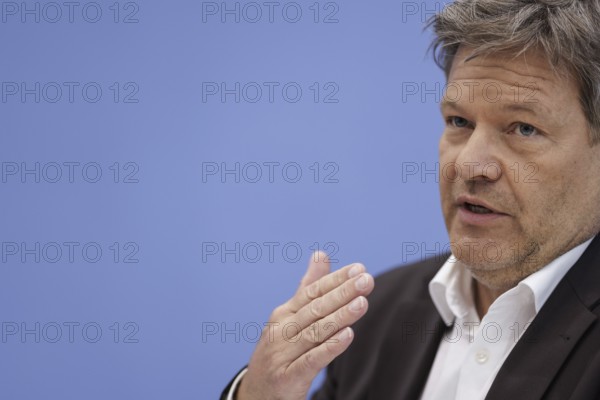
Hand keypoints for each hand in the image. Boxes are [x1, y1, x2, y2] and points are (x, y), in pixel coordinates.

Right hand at [237, 251, 374, 399]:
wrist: (255, 394)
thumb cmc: (278, 351)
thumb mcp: (290, 317)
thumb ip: (308, 287)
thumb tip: (321, 254)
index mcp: (284, 314)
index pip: (313, 292)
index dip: (336, 280)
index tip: (359, 268)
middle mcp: (282, 330)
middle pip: (316, 309)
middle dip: (343, 293)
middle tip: (366, 280)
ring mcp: (283, 354)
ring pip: (316, 332)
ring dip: (340, 316)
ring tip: (362, 302)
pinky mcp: (288, 376)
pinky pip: (312, 360)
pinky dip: (330, 347)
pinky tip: (348, 336)